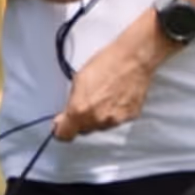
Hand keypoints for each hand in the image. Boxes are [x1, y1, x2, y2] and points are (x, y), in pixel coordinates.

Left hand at [52, 12, 165, 141]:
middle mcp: (97, 119)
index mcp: (80, 110)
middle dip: (81, 120)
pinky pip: (115, 120)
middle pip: (83, 130)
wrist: (133, 59)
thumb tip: (65, 116)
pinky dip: (113, 113)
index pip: (65, 135)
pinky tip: (115, 97)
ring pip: (99, 126)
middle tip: (86, 102)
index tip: (62, 124)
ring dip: (98, 117)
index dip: (61, 129)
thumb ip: (70, 103)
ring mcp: (114, 120)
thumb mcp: (78, 80)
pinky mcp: (129, 117)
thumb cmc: (107, 63)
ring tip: (103, 96)